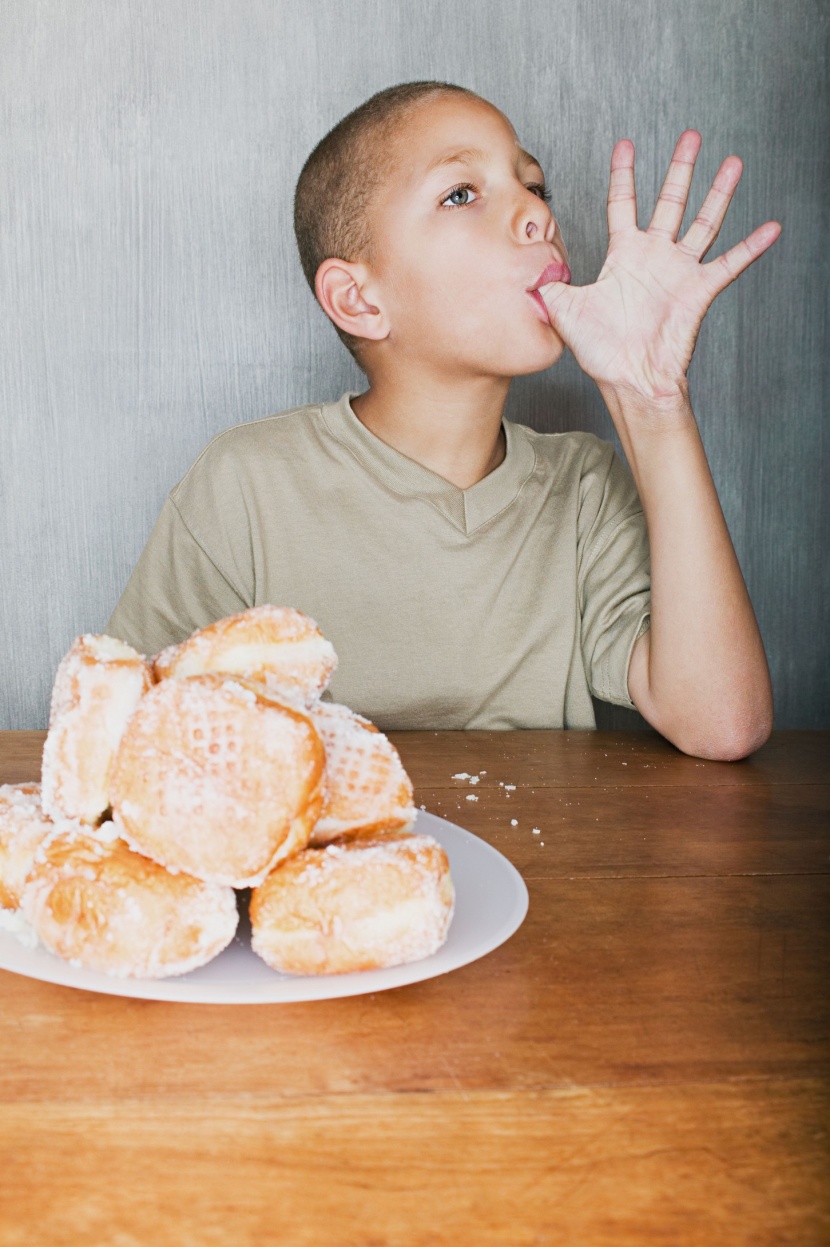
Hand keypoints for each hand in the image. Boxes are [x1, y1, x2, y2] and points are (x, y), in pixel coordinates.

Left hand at [538, 131, 781, 400]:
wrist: (628, 379)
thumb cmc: (600, 352)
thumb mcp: (563, 310)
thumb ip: (549, 282)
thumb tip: (531, 265)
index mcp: (623, 256)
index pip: (623, 204)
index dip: (624, 175)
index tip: (626, 145)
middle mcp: (653, 257)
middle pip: (670, 201)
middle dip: (680, 168)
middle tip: (691, 137)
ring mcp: (678, 271)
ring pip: (704, 222)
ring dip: (719, 193)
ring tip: (732, 163)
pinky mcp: (698, 290)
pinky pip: (730, 263)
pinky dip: (752, 247)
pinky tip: (771, 228)